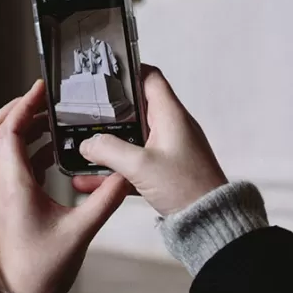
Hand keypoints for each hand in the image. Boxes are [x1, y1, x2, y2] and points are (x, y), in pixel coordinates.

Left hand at [0, 80, 130, 292]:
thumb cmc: (43, 270)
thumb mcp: (80, 232)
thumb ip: (104, 200)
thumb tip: (125, 174)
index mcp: (13, 186)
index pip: (8, 131)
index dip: (23, 104)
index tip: (43, 88)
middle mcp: (3, 185)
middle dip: (20, 110)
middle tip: (47, 99)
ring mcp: (5, 194)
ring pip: (6, 148)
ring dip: (27, 129)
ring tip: (55, 119)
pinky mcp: (12, 203)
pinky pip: (17, 166)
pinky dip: (33, 151)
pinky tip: (57, 151)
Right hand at [73, 65, 227, 216]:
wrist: (209, 221)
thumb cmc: (186, 187)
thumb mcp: (140, 166)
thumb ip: (109, 150)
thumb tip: (87, 144)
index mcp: (170, 115)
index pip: (150, 78)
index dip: (128, 71)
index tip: (103, 73)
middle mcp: (171, 127)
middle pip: (136, 108)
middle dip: (109, 112)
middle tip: (84, 111)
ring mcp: (169, 149)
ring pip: (133, 138)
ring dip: (109, 143)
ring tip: (83, 146)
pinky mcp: (166, 170)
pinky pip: (136, 163)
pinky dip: (116, 167)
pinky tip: (93, 178)